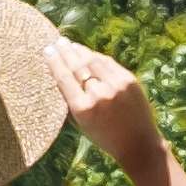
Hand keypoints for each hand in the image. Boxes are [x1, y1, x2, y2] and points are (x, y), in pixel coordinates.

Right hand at [53, 40, 165, 174]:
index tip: (47, 50)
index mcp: (82, 108)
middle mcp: (98, 94)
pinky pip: (109, 63)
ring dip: (80, 51)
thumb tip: (61, 72)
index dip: (54, 62)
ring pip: (93, 60)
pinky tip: (89, 53)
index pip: (64, 78)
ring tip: (70, 44)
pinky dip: (97, 56)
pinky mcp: (129, 80)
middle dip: (65, 52)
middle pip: (77, 66)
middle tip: (57, 42)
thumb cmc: (105, 136)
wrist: (138, 143)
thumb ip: (71, 100)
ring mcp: (116, 85)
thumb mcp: (81, 123)